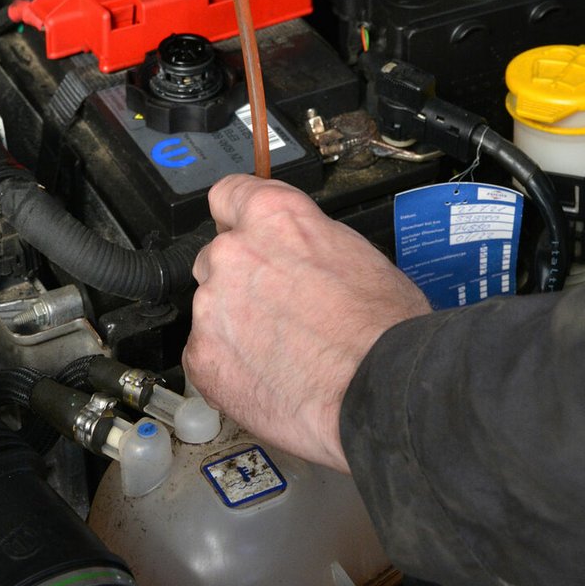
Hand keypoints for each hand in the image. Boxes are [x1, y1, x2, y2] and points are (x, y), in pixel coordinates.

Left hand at [183, 174, 428, 472]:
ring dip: (236, 324)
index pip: (227, 195)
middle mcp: (233, 253)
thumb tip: (298, 251)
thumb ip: (306, 241)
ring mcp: (212, 306)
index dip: (236, 217)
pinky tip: (268, 376)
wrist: (378, 391)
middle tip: (278, 308)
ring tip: (282, 352)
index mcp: (272, 217)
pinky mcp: (203, 356)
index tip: (240, 230)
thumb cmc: (381, 328)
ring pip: (213, 308)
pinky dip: (229, 365)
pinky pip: (206, 354)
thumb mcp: (356, 253)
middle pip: (218, 257)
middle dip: (241, 279)